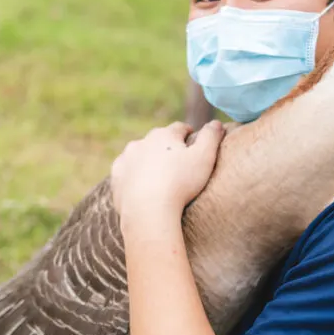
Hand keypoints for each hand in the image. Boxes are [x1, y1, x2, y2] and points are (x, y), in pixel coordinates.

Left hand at [110, 120, 225, 223]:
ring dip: (149, 160)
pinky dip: (135, 176)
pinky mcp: (116, 177)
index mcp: (164, 135)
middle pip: (158, 140)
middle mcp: (142, 142)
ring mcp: (126, 159)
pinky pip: (127, 172)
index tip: (194, 143)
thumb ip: (212, 137)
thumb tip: (217, 123)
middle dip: (167, 147)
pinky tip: (143, 188)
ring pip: (140, 155)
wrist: (148, 211)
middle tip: (178, 163)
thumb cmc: (180, 184)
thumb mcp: (205, 158)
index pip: (180, 128)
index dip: (189, 134)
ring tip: (160, 177)